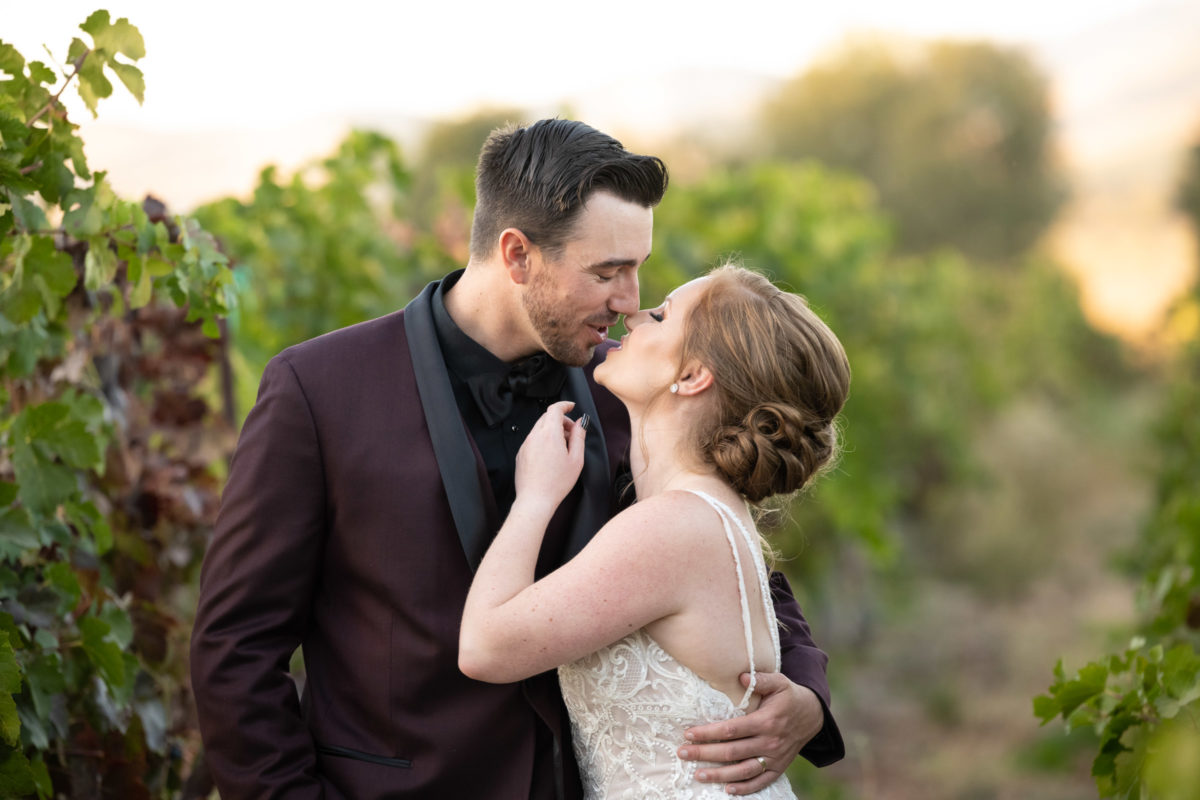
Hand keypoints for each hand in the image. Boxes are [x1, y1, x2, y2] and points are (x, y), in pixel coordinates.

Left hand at [513, 401, 586, 509]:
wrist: (535, 499)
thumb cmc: (556, 483)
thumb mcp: (576, 459)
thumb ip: (579, 437)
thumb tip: (580, 424)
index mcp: (549, 435)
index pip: (555, 409)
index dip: (564, 405)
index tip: (571, 406)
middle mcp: (535, 436)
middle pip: (547, 417)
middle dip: (561, 420)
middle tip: (571, 433)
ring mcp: (526, 445)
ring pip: (539, 428)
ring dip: (552, 430)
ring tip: (562, 448)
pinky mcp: (521, 453)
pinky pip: (533, 439)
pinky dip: (543, 440)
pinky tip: (551, 456)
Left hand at [677, 672, 822, 794]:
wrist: (812, 715)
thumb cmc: (789, 696)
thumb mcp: (779, 682)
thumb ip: (761, 679)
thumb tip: (742, 677)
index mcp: (766, 721)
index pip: (731, 729)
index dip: (709, 733)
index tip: (689, 733)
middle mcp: (769, 742)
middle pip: (732, 752)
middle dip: (705, 754)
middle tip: (683, 753)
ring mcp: (774, 758)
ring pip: (743, 771)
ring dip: (719, 774)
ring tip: (697, 774)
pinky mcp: (779, 768)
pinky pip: (761, 782)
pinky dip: (744, 788)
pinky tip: (727, 789)